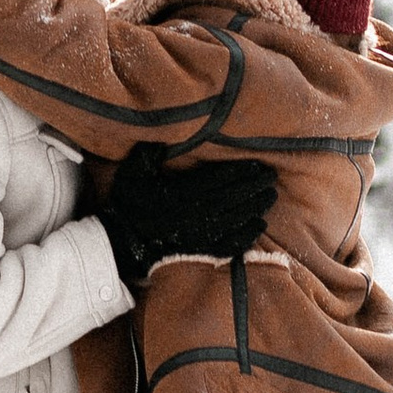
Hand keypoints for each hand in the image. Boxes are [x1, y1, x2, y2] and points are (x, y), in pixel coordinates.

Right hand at [93, 145, 276, 286]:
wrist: (120, 244)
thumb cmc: (127, 206)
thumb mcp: (131, 174)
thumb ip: (147, 155)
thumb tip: (162, 142)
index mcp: (180, 193)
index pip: (218, 180)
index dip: (241, 172)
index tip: (259, 165)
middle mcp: (194, 215)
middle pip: (232, 198)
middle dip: (254, 187)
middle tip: (272, 178)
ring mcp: (198, 235)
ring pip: (235, 219)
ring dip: (255, 207)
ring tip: (271, 197)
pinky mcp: (199, 251)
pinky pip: (229, 244)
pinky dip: (246, 236)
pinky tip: (259, 226)